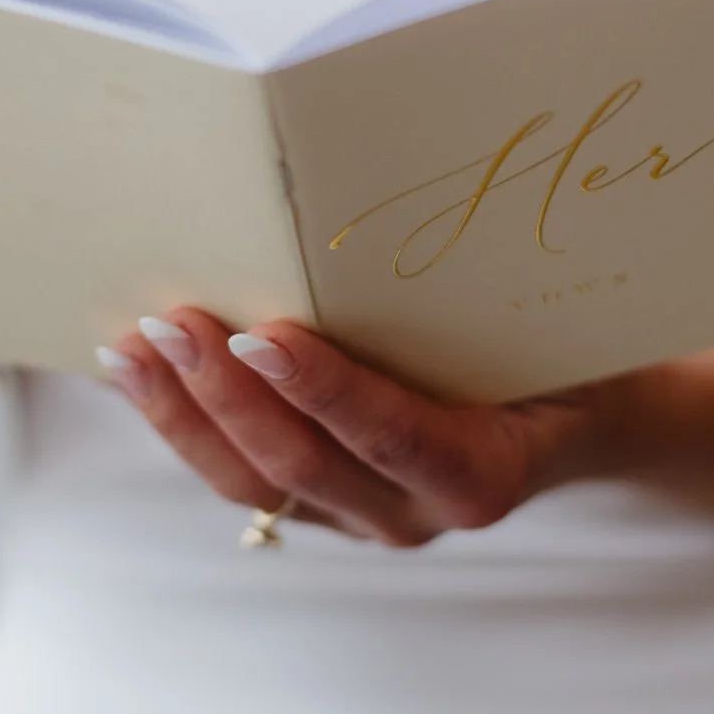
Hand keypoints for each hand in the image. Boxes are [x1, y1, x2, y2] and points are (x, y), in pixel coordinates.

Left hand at [98, 309, 626, 546]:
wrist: (585, 417)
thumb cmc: (571, 345)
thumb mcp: (558, 321)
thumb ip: (495, 293)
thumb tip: (413, 195)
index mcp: (484, 473)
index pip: (394, 436)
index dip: (326, 391)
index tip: (265, 334)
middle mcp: (417, 513)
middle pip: (300, 465)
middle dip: (225, 392)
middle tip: (172, 320)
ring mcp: (363, 518)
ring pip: (252, 481)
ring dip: (182, 412)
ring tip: (128, 345)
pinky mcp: (321, 506)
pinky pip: (240, 475)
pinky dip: (183, 422)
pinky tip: (138, 371)